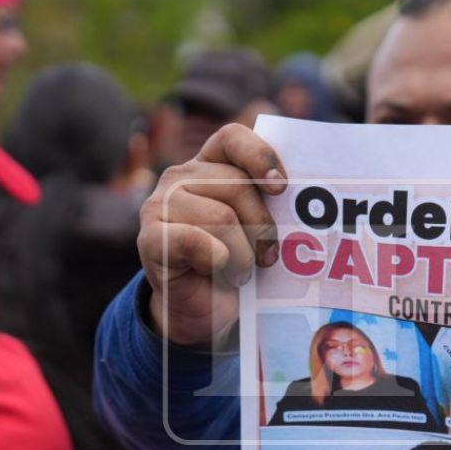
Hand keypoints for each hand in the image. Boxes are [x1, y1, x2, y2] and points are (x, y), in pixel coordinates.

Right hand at [138, 123, 286, 347]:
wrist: (200, 311)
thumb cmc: (235, 265)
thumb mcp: (256, 228)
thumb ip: (268, 204)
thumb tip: (301, 201)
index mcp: (209, 164)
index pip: (233, 138)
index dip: (260, 157)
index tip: (281, 188)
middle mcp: (180, 176)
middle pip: (238, 187)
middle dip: (262, 228)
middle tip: (267, 257)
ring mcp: (159, 204)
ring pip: (223, 218)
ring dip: (242, 255)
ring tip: (239, 271)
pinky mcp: (148, 237)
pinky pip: (195, 241)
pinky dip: (217, 261)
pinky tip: (218, 271)